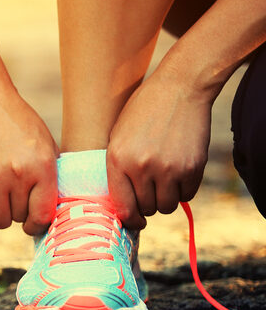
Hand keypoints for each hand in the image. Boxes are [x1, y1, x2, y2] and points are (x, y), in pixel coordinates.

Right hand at [0, 89, 58, 234]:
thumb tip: (52, 213)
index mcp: (43, 166)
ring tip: (2, 198)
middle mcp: (20, 175)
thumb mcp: (46, 145)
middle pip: (20, 218)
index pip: (43, 215)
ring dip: (2, 215)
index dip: (39, 223)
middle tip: (15, 196)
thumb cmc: (19, 124)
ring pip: (1, 221)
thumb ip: (51, 177)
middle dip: (19, 211)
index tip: (33, 221)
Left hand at [106, 61, 211, 228]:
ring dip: (166, 199)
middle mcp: (142, 167)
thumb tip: (122, 205)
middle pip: (146, 209)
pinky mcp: (192, 167)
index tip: (134, 220)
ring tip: (163, 180)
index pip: (123, 207)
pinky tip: (179, 171)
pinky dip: (184, 189)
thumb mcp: (118, 137)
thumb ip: (118, 168)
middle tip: (150, 191)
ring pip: (167, 206)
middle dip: (147, 204)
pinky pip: (188, 195)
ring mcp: (169, 169)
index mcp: (118, 160)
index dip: (129, 219)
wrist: (179, 88)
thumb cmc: (143, 112)